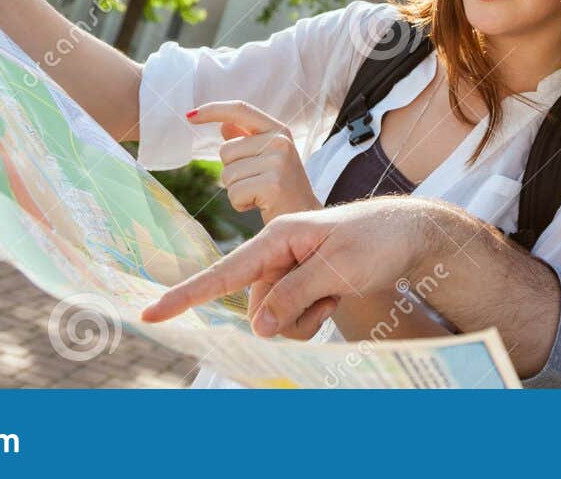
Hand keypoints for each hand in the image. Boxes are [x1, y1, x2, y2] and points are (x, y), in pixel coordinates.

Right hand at [141, 197, 443, 339]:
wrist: (411, 234)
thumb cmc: (377, 240)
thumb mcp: (337, 268)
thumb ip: (292, 296)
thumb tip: (256, 326)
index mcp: (279, 236)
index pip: (225, 271)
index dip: (187, 294)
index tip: (150, 313)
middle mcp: (278, 253)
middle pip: (257, 307)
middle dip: (291, 316)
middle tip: (330, 296)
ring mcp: (290, 269)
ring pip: (275, 318)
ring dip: (306, 318)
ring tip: (338, 292)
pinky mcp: (302, 283)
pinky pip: (292, 318)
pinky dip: (315, 316)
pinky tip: (337, 296)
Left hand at [189, 101, 318, 224]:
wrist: (304, 217)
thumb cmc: (282, 187)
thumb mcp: (267, 157)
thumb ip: (246, 139)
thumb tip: (223, 124)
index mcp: (278, 130)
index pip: (240, 109)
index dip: (213, 110)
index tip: (190, 116)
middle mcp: (280, 141)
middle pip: (226, 150)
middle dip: (232, 171)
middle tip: (257, 182)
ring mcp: (278, 162)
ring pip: (227, 174)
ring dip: (236, 190)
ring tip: (260, 194)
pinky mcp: (272, 185)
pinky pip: (234, 193)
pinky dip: (240, 204)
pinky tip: (260, 205)